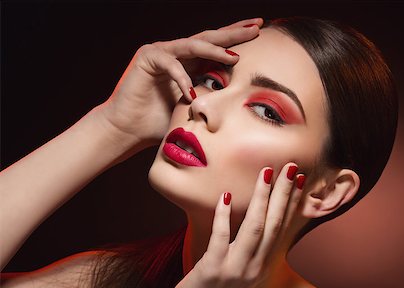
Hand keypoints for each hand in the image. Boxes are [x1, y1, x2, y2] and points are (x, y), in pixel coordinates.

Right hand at [96, 18, 262, 149]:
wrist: (129, 131)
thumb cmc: (159, 123)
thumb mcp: (193, 110)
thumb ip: (210, 100)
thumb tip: (237, 104)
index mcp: (190, 63)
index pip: (217, 47)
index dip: (237, 40)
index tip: (260, 32)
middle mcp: (177, 53)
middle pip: (210, 38)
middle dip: (234, 33)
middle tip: (257, 26)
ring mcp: (162, 52)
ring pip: (193, 45)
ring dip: (215, 50)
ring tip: (235, 57)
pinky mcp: (147, 58)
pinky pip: (171, 63)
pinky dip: (182, 78)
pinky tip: (192, 93)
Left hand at [168, 163, 305, 287]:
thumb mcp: (242, 270)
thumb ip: (251, 248)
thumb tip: (259, 217)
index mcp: (263, 265)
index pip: (281, 228)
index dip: (291, 203)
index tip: (299, 180)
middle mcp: (255, 268)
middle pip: (273, 224)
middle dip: (283, 194)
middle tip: (291, 167)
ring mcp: (235, 270)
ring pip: (253, 228)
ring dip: (261, 198)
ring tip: (266, 174)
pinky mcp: (212, 270)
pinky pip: (221, 237)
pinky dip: (224, 216)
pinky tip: (225, 196)